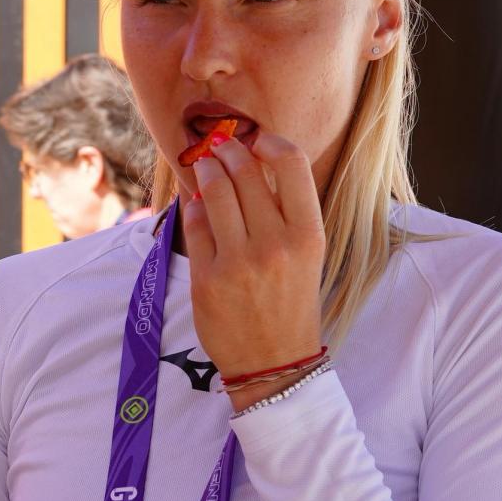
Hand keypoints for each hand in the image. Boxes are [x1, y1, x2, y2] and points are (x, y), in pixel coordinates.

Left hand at [180, 133, 324, 410]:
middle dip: (229, 150)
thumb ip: (286, 212)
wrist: (274, 361)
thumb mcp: (306, 255)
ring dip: (207, 170)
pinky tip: (195, 201)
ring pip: (215, 192)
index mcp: (308, 234)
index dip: (270, 142)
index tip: (257, 139)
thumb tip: (254, 162)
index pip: (292, 165)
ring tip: (205, 163)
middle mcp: (275, 243)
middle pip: (246, 172)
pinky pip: (194, 224)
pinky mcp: (206, 276)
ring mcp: (238, 260)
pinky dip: (193, 206)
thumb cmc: (292, 303)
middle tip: (220, 144)